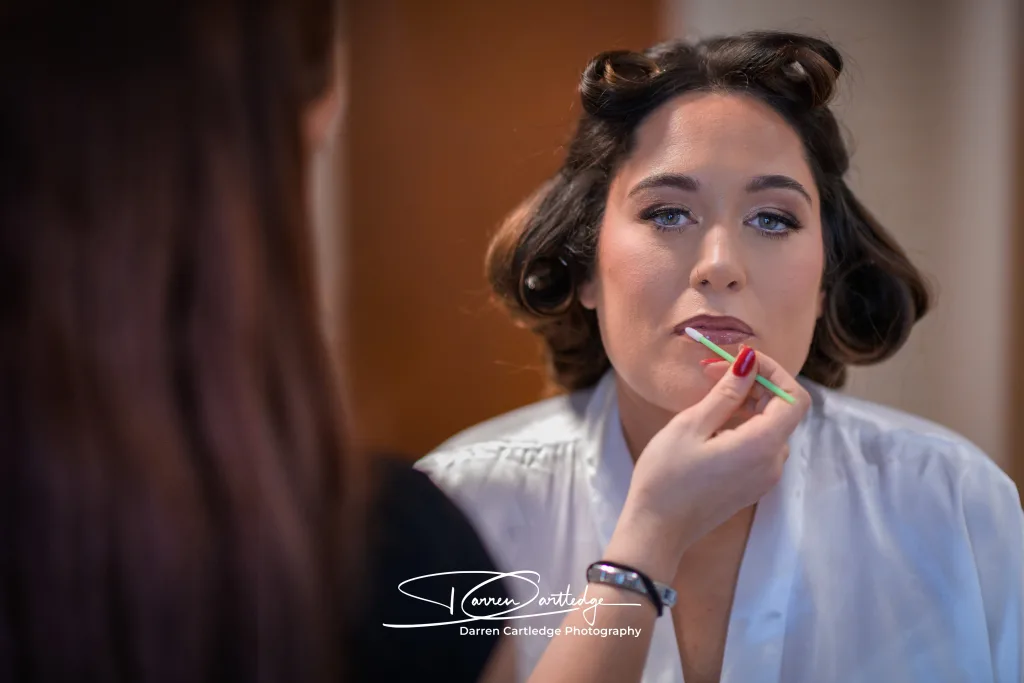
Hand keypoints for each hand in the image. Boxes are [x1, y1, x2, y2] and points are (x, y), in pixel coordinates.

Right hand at [607, 347, 809, 578]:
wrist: (656, 528)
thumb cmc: (667, 477)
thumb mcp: (691, 426)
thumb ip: (726, 393)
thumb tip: (749, 363)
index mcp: (762, 446)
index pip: (793, 397)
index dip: (772, 371)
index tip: (739, 360)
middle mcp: (773, 462)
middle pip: (782, 410)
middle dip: (753, 384)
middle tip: (712, 371)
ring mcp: (765, 477)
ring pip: (769, 426)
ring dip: (746, 404)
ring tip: (706, 396)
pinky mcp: (752, 484)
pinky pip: (759, 445)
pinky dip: (743, 425)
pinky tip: (711, 423)